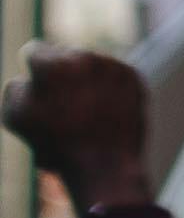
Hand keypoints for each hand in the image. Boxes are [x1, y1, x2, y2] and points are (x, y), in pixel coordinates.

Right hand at [6, 47, 154, 217]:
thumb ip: (15, 87)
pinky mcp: (133, 76)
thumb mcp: (16, 117)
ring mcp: (113, 65)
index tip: (39, 92)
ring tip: (82, 110)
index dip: (32, 73)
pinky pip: (112, 74)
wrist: (105, 166)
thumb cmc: (55, 145)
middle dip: (59, 74)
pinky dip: (106, 87)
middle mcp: (85, 58)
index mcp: (52, 65)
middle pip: (62, 55)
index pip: (33, 51)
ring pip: (88, 63)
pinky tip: (102, 110)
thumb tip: (28, 76)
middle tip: (61, 105)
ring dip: (83, 79)